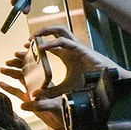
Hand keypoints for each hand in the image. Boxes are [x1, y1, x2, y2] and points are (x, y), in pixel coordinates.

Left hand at [0, 27, 130, 129]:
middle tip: (26, 42)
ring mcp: (76, 47)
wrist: (108, 88)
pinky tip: (42, 48)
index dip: (35, 47)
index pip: (48, 47)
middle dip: (39, 35)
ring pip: (60, 31)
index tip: (23, 50)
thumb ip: (47, 94)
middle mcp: (70, 49)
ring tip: (33, 38)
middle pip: (53, 35)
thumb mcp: (63, 91)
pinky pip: (65, 41)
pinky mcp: (82, 49)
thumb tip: (30, 98)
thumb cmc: (90, 87)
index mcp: (66, 56)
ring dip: (46, 31)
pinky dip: (52, 43)